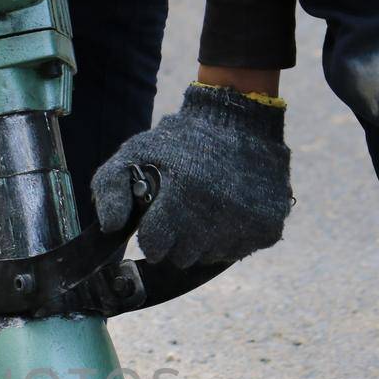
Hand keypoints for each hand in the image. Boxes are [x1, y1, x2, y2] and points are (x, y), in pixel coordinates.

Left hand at [91, 85, 292, 268]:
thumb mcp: (136, 151)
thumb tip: (111, 227)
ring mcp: (245, 224)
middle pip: (181, 258)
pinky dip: (230, 238)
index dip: (152, 236)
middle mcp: (216, 214)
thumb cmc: (183, 139)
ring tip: (205, 208)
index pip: (155, 248)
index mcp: (182, 196)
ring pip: (209, 258)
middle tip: (182, 211)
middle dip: (176, 240)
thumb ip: (110, 188)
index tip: (157, 220)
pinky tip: (227, 211)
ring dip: (203, 241)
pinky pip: (237, 252)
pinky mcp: (268, 228)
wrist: (240, 120)